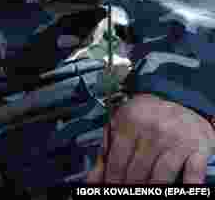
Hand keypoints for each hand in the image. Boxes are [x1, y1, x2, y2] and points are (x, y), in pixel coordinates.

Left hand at [87, 93, 214, 183]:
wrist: (184, 101)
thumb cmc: (150, 114)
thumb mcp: (123, 121)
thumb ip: (107, 146)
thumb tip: (93, 174)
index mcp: (131, 120)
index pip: (117, 158)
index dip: (111, 177)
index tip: (108, 187)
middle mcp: (154, 129)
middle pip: (136, 169)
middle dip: (128, 185)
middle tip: (124, 191)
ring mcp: (177, 139)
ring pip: (160, 175)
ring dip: (151, 189)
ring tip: (144, 192)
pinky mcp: (197, 148)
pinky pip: (192, 174)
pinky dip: (186, 186)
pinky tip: (177, 190)